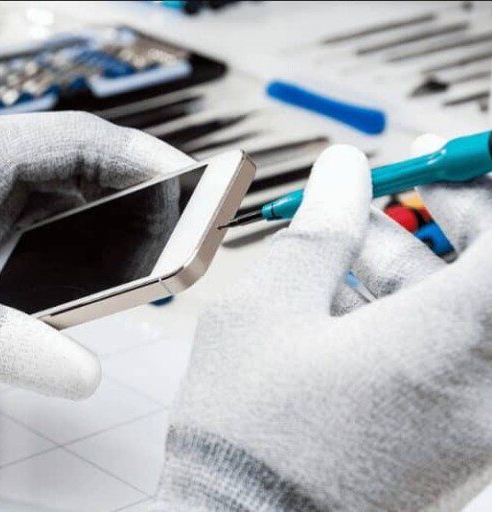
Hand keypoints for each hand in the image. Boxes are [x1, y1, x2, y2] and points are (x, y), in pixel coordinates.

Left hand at [0, 112, 192, 398]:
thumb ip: (11, 346)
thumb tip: (85, 374)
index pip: (82, 140)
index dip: (146, 162)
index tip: (193, 186)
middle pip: (78, 171)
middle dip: (127, 208)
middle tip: (169, 242)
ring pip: (55, 205)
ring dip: (86, 241)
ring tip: (115, 279)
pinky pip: (27, 233)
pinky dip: (46, 266)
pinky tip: (39, 307)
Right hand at [154, 140, 490, 510]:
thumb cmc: (246, 440)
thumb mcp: (266, 311)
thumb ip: (320, 230)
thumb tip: (344, 173)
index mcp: (450, 346)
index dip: (486, 180)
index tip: (454, 156)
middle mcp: (487, 390)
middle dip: (465, 210)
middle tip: (416, 178)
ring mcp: (479, 425)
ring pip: (477, 314)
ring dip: (432, 259)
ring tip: (362, 232)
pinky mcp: (458, 446)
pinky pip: (462, 357)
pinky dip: (423, 312)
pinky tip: (358, 293)